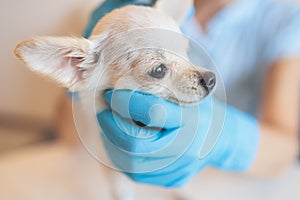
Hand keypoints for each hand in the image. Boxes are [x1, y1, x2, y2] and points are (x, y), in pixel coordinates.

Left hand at [97, 90, 258, 186]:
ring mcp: (180, 168)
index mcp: (193, 120)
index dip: (125, 102)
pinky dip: (121, 158)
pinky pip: (137, 174)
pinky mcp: (173, 179)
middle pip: (136, 143)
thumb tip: (126, 75)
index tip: (111, 94)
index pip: (152, 112)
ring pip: (132, 163)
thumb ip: (166, 85)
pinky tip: (118, 144)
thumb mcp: (189, 91)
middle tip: (103, 114)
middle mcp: (188, 148)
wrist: (218, 139)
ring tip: (108, 127)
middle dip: (112, 127)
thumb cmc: (198, 110)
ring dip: (112, 143)